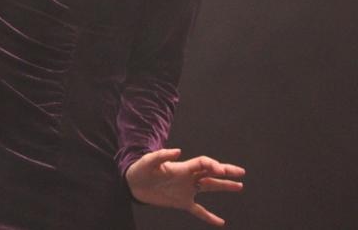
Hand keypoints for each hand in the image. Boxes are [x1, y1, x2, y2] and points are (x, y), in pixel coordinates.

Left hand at [126, 148, 244, 225]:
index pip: (202, 164)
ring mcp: (186, 190)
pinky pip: (198, 211)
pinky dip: (209, 217)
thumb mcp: (148, 161)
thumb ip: (162, 155)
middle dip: (226, 172)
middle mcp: (188, 178)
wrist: (133, 184)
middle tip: (241, 172)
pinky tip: (220, 223)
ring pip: (209, 188)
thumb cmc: (140, 169)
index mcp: (181, 167)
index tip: (220, 170)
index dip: (212, 165)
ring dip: (224, 187)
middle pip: (211, 173)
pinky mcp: (181, 202)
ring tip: (240, 186)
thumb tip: (178, 150)